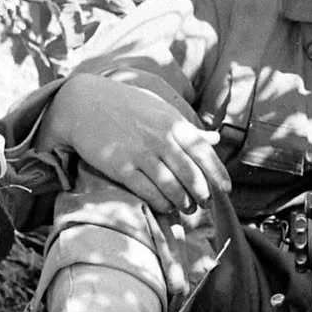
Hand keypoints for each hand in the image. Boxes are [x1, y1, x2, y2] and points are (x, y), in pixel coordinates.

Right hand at [42, 74, 230, 214]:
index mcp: (174, 124)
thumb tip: (216, 140)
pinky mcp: (120, 166)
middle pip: (191, 174)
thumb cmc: (128, 107)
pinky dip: (161, 203)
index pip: (204, 153)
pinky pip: (148, 192)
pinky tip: (166, 207)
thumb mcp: (161, 111)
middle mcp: (161, 138)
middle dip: (202, 194)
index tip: (225, 190)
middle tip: (205, 204)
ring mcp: (141, 153)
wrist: (85, 102)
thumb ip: (188, 129)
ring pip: (172, 186)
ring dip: (183, 202)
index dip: (217, 174)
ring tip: (188, 208)